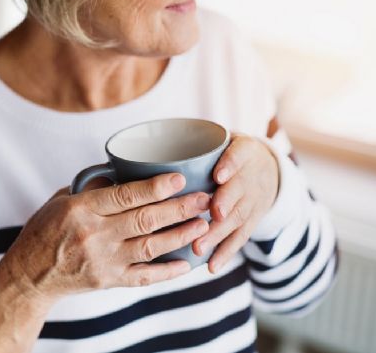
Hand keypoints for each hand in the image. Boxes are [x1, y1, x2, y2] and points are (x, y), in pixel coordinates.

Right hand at [0, 173, 211, 301]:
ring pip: (150, 246)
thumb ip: (92, 189)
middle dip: (179, 208)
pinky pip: (144, 276)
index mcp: (80, 209)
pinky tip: (186, 263)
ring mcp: (102, 260)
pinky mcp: (108, 281)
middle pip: (144, 219)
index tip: (179, 178)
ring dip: (180, 235)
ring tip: (202, 224)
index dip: (155, 187)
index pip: (124, 196)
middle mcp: (93, 235)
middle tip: (204, 198)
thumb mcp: (60, 201)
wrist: (29, 274)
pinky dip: (167, 271)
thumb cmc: (45, 231)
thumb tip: (124, 173)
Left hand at [193, 134, 279, 272]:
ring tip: (199, 247)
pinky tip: (211, 266)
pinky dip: (225, 253)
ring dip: (219, 234)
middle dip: (224, 204)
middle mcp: (251, 177)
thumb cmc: (227, 153)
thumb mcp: (221, 140)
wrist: (267, 168)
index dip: (230, 165)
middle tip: (210, 215)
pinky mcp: (251, 221)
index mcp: (243, 151)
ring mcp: (254, 201)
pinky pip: (239, 238)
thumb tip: (139, 153)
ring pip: (237, 218)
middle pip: (239, 191)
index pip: (239, 155)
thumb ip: (193, 144)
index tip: (218, 176)